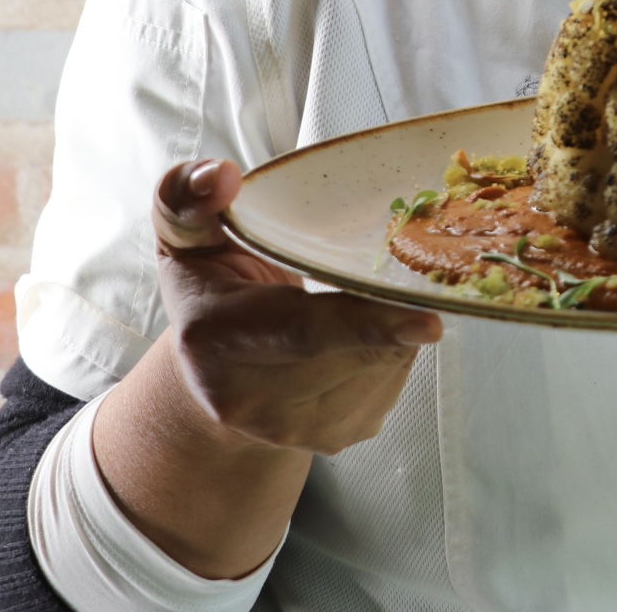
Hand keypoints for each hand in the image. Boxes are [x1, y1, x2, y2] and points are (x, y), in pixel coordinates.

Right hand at [150, 157, 440, 454]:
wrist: (213, 375)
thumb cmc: (210, 286)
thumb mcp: (186, 233)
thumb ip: (188, 194)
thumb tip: (222, 177)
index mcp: (212, 337)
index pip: (301, 333)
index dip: (366, 325)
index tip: (430, 321)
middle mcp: (247, 399)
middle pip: (353, 352)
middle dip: (394, 310)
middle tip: (412, 268)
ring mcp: (291, 430)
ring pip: (380, 369)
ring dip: (394, 326)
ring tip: (361, 296)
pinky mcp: (332, 439)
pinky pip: (390, 384)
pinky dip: (395, 349)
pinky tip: (363, 330)